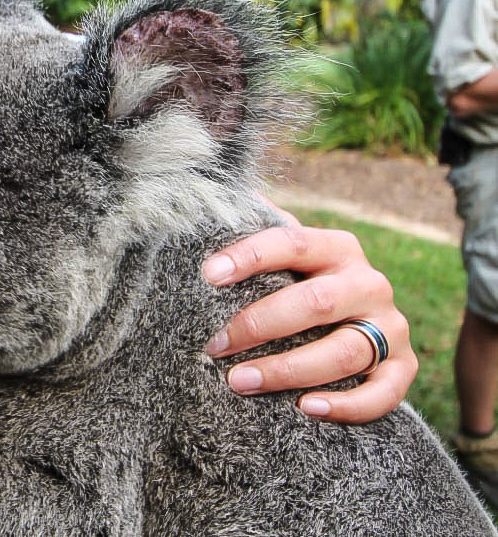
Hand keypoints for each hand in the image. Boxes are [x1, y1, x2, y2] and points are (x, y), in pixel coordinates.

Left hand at [202, 214, 416, 424]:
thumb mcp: (279, 254)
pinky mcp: (404, 367)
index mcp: (336, 247)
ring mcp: (391, 326)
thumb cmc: (295, 283)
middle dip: (259, 325)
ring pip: (344, 352)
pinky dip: (347, 405)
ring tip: (239, 381)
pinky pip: (383, 393)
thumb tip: (210, 204)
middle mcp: (368, 283)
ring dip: (288, 370)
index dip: (250, 256)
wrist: (353, 319)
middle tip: (215, 345)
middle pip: (316, 302)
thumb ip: (252, 230)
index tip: (208, 275)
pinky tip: (305, 408)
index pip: (292, 243)